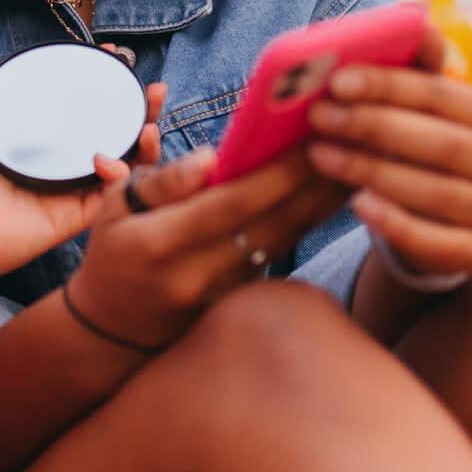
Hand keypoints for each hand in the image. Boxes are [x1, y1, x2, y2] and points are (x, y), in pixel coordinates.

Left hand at [0, 61, 165, 290]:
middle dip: (140, 112)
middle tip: (153, 91)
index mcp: (33, 142)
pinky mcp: (71, 220)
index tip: (119, 61)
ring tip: (151, 122)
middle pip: (111, 135)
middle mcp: (54, 165)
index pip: (79, 110)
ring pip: (123, 166)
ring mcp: (66, 192)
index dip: (104, 87)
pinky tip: (115, 158)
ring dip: (146, 144)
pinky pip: (112, 199)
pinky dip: (125, 179)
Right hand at [64, 144, 347, 350]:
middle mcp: (196, 275)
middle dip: (315, 186)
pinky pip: (277, 256)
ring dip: (321, 206)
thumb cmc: (115, 250)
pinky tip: (331, 196)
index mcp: (161, 243)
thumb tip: (209, 156)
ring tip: (359, 166)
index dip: (275, 176)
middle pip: (271, 227)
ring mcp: (221, 295)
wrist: (112, 330)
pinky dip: (305, 223)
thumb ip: (163, 181)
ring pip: (283, 243)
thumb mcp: (115, 207)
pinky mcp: (238, 301)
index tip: (311, 141)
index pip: (231, 206)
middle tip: (355, 144)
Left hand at [304, 28, 471, 277]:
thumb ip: (417, 72)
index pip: (442, 95)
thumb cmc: (424, 153)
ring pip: (434, 191)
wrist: (443, 226)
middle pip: (440, 143)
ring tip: (320, 154)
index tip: (337, 79)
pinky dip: (394, 223)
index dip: (389, 85)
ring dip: (371, 170)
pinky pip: (436, 242)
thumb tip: (412, 20)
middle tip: (319, 115)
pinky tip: (356, 204)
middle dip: (373, 126)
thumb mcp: (424, 114)